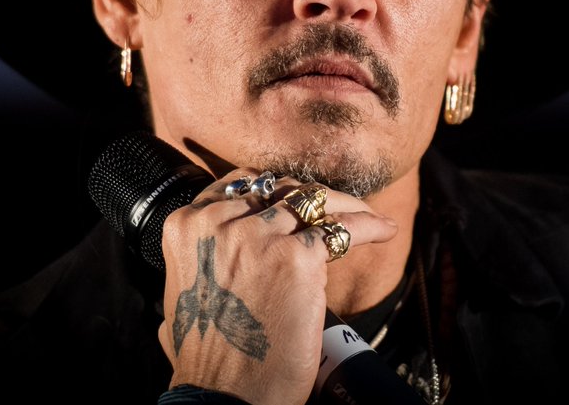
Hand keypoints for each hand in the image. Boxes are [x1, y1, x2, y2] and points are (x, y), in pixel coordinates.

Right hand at [157, 170, 398, 404]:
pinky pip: (343, 229)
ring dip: (345, 206)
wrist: (224, 395)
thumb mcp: (183, 292)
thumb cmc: (206, 356)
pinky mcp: (298, 257)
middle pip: (280, 189)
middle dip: (310, 197)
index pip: (240, 185)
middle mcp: (221, 221)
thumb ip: (202, 259)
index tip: (293, 198)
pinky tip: (385, 230)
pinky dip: (369, 226)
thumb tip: (225, 253)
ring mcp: (260, 236)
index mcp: (188, 226)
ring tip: (366, 214)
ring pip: (313, 201)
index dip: (272, 189)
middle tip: (335, 207)